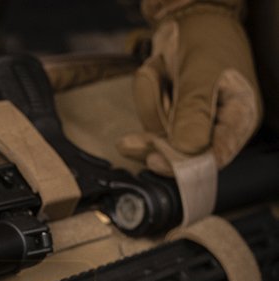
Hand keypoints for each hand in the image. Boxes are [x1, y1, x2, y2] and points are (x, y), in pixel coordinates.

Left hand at [117, 6, 261, 174]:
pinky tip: (155, 76)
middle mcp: (216, 126)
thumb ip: (194, 112)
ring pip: (161, 137)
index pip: (214, 158)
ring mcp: (191, 123)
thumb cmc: (206, 38)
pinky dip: (146, 100)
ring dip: (151, 105)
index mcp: (239, 118)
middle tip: (139, 124)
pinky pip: (150, 123)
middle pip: (182, 153)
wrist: (186, 16)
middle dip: (159, 130)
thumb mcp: (201, 73)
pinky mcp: (172, 118)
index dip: (185, 166)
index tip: (155, 160)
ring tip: (158, 72)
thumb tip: (187, 149)